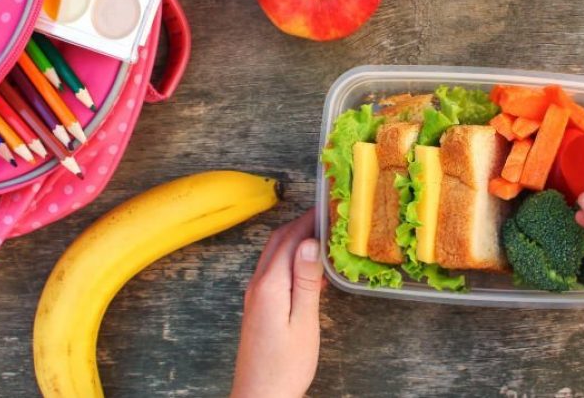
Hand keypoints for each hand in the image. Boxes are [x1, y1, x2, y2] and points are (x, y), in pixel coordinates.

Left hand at [232, 210, 323, 397]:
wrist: (260, 396)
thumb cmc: (284, 366)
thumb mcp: (303, 322)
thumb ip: (305, 281)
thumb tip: (309, 243)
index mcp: (270, 285)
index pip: (290, 239)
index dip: (309, 219)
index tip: (328, 206)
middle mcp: (258, 285)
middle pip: (278, 241)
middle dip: (301, 223)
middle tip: (327, 214)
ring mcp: (255, 296)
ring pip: (274, 254)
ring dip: (295, 239)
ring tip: (321, 234)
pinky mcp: (258, 307)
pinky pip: (273, 270)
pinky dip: (290, 258)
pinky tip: (308, 267)